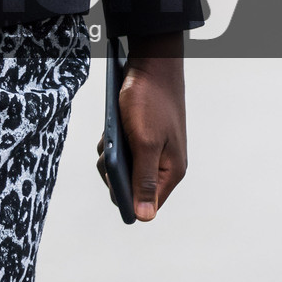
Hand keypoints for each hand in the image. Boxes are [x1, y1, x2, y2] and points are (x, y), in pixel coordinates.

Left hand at [118, 40, 186, 221]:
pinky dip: (113, 144)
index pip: (147, 205)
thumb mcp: (143, 142)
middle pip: (131, 189)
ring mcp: (154, 153)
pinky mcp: (143, 140)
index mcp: (171, 171)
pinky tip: (112, 129)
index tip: (113, 176)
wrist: (152, 64)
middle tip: (113, 151)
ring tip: (113, 135)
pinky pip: (121, 153)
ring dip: (111, 157)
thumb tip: (144, 218)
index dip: (125, 197)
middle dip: (115, 173)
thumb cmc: (150, 102)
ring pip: (123, 171)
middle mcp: (165, 166)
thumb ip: (143, 180)